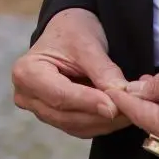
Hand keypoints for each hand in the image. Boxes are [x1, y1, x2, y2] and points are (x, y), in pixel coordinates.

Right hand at [11, 8, 130, 138]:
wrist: (69, 30)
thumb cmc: (73, 30)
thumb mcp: (88, 44)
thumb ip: (103, 71)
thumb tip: (120, 96)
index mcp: (26, 73)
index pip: (59, 95)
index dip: (88, 103)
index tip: (114, 107)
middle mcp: (27, 96)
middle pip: (66, 115)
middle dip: (101, 115)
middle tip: (131, 109)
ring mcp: (39, 109)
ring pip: (75, 125)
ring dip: (105, 122)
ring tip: (131, 110)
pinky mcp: (55, 117)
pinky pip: (80, 127)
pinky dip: (102, 122)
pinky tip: (121, 113)